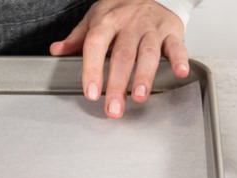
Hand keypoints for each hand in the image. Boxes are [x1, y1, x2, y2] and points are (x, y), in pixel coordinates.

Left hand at [50, 0, 189, 117]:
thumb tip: (56, 50)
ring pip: (148, 52)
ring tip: (138, 97)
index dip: (92, 69)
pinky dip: (180, 59)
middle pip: (122, 55)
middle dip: (117, 84)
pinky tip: (179, 73)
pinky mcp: (171, 31)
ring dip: (144, 76)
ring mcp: (151, 27)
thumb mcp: (94, 20)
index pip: (95, 44)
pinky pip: (177, 45)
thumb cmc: (119, 11)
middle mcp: (130, 23)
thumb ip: (76, 38)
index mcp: (107, 20)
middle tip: (113, 108)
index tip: (91, 92)